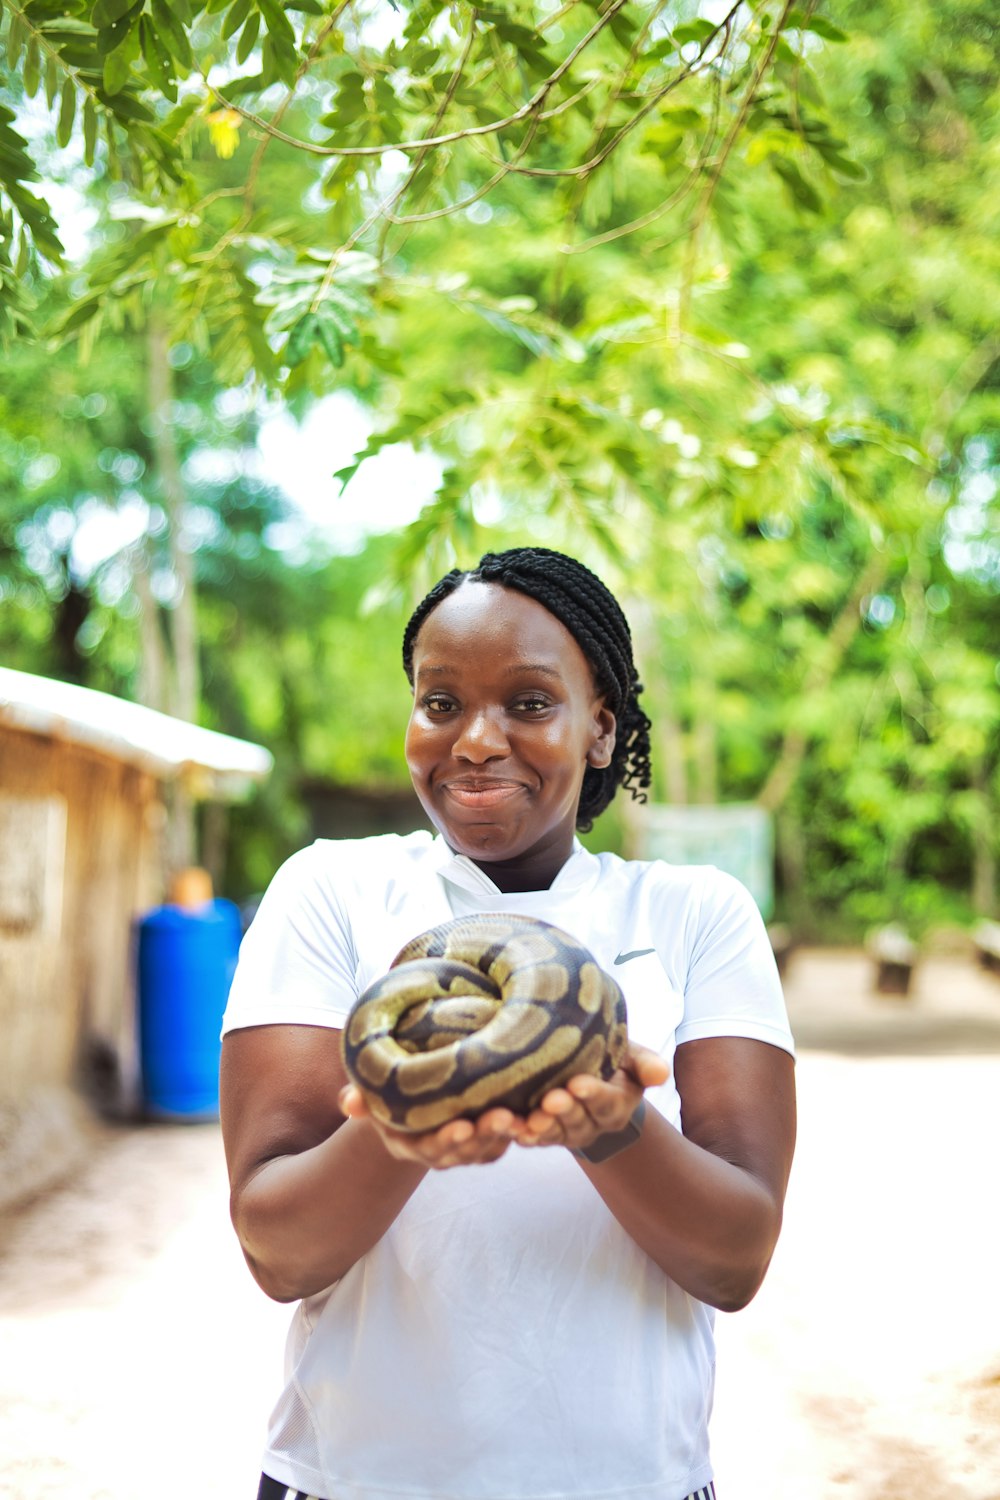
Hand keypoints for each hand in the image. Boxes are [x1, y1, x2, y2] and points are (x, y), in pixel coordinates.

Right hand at [339, 1083, 524, 1169]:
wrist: (412, 1087)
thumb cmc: (390, 1084)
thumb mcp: (373, 1088)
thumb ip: (361, 1096)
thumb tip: (349, 1103)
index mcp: (410, 1143)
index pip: (429, 1148)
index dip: (446, 1140)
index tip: (462, 1125)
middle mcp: (439, 1151)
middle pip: (464, 1151)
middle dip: (484, 1137)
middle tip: (503, 1117)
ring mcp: (465, 1146)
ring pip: (488, 1149)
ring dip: (505, 1135)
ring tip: (521, 1116)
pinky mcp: (487, 1136)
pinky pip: (505, 1140)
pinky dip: (519, 1130)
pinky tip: (533, 1113)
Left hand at [517, 1043, 669, 1153]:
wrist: (590, 1074)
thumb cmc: (610, 1059)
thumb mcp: (629, 1057)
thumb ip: (645, 1065)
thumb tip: (661, 1073)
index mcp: (616, 1104)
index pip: (606, 1101)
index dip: (593, 1094)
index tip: (577, 1084)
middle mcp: (593, 1123)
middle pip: (579, 1120)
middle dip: (565, 1111)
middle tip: (550, 1100)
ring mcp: (567, 1131)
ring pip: (556, 1132)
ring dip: (543, 1127)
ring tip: (530, 1119)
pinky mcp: (544, 1133)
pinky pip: (534, 1138)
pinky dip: (522, 1135)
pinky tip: (512, 1129)